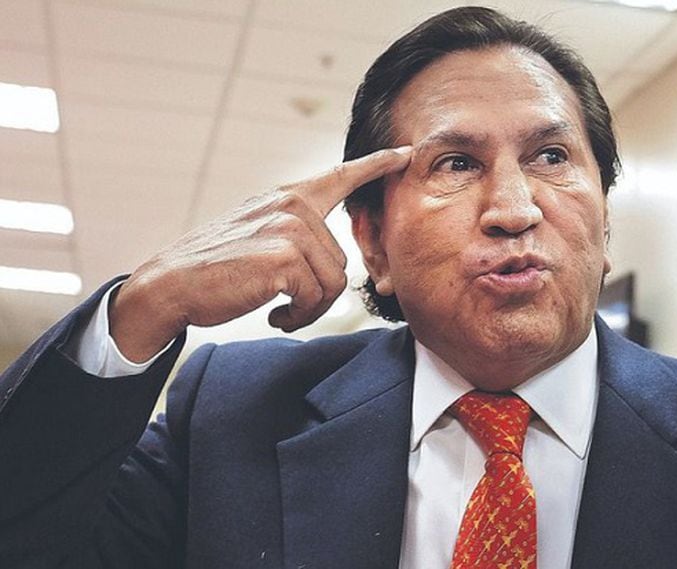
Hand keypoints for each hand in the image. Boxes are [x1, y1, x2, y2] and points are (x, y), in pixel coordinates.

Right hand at [108, 146, 411, 361]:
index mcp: (287, 198)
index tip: (405, 155)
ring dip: (310, 307)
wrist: (170, 285)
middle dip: (319, 292)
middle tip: (287, 302)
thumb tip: (332, 256)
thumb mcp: (257, 234)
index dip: (376, 166)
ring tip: (279, 308)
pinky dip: (299, 316)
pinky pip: (317, 297)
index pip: (340, 176)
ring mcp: (289, 228)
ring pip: (334, 283)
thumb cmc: (216, 268)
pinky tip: (274, 315)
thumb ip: (294, 231)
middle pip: (341, 261)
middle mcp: (291, 206)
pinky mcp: (285, 257)